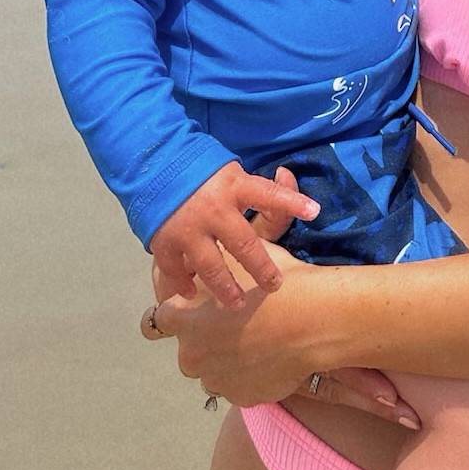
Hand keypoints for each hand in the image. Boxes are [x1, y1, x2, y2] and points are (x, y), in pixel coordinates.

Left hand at [140, 267, 418, 428]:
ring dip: (225, 361)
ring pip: (213, 372)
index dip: (174, 314)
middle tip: (235, 327)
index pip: (156, 321)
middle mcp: (192, 355)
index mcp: (184, 320)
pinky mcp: (242, 398)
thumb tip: (203, 258)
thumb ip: (213, 266)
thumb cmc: (276, 284)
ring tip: (257, 344)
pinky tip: (271, 359)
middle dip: (204, 342)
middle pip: (187, 351)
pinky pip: (238, 387)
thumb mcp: (239, 260)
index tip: (191, 312)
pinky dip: (249, 377)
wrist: (315, 320)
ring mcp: (216, 381)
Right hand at [149, 163, 318, 309]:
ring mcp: (187, 227)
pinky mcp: (164, 240)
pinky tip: (192, 294)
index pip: (268, 194)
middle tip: (275, 285)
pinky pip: (175, 269)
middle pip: (243, 243)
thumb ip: (262, 190)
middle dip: (261, 267)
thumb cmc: (204, 175)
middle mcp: (213, 209)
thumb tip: (288, 176)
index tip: (314, 211)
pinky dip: (183, 284)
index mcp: (233, 186)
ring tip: (237, 303)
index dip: (291, 201)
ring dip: (225, 287)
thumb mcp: (235, 175)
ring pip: (210, 265)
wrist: (154, 166)